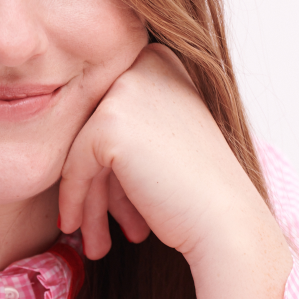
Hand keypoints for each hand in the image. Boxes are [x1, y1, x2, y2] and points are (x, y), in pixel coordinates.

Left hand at [58, 43, 292, 298]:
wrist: (227, 224)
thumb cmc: (200, 189)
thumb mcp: (162, 136)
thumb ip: (124, 121)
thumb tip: (71, 136)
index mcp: (160, 59)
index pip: (110, 107)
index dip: (108, 160)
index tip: (110, 201)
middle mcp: (144, 64)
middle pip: (95, 126)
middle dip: (96, 182)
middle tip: (97, 226)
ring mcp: (126, 90)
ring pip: (83, 147)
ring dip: (87, 196)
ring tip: (94, 239)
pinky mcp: (108, 123)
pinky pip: (75, 164)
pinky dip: (74, 198)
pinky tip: (77, 227)